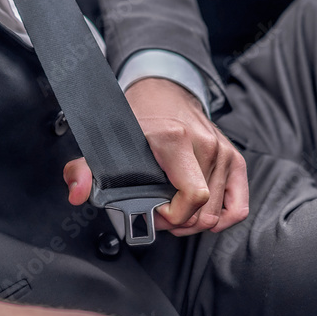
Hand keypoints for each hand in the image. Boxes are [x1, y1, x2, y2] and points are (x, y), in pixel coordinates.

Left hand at [64, 77, 248, 236]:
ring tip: (175, 210)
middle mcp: (206, 145)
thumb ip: (85, 169)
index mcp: (175, 140)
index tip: (155, 211)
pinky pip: (238, 207)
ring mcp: (224, 153)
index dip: (173, 216)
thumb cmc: (139, 120)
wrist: (163, 92)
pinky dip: (221, 218)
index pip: (193, 197)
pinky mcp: (236, 160)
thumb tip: (78, 191)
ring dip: (195, 221)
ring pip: (218, 214)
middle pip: (203, 212)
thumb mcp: (107, 143)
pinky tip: (200, 214)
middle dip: (179, 223)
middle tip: (160, 213)